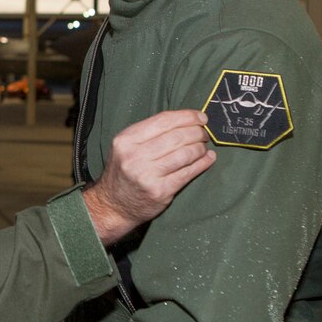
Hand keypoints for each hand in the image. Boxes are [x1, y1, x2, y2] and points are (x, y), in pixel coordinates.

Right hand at [82, 109, 214, 244]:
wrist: (113, 205)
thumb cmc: (123, 171)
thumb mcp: (126, 146)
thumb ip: (149, 133)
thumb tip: (185, 121)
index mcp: (126, 140)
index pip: (163, 121)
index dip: (187, 117)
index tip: (201, 117)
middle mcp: (135, 156)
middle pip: (176, 137)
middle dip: (196, 132)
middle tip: (204, 133)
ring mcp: (147, 175)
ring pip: (184, 154)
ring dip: (200, 148)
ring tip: (204, 146)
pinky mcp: (160, 191)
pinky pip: (187, 173)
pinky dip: (202, 164)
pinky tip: (208, 158)